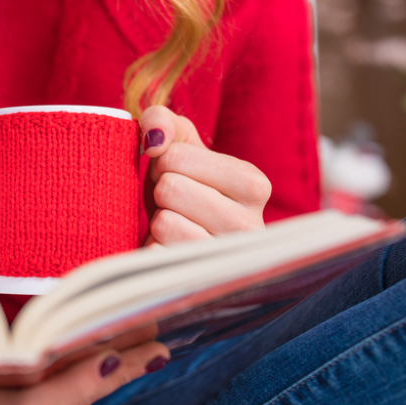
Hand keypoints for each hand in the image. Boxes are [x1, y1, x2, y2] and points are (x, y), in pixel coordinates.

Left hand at [139, 106, 270, 246]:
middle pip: (169, 188)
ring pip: (164, 222)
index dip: (163, 163)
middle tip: (174, 203)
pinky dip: (151, 250)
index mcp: (254, 185)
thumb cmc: (184, 195)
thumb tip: (155, 138)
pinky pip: (155, 254)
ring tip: (175, 226)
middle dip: (160, 192)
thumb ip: (165, 122)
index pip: (176, 157)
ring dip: (157, 223)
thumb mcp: (180, 151)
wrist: (186, 251)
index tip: (179, 177)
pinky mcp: (199, 282)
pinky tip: (169, 252)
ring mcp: (226, 258)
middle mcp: (250, 224)